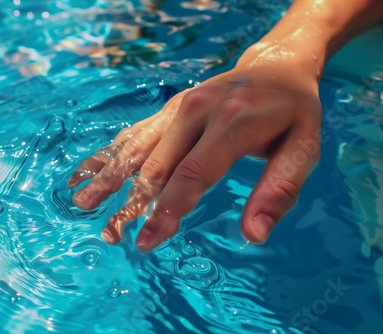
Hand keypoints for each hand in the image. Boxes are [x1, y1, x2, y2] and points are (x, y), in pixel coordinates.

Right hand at [67, 64, 321, 250]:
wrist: (274, 67)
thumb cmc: (292, 112)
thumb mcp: (305, 148)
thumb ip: (279, 191)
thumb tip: (254, 235)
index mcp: (232, 122)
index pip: (193, 173)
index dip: (168, 211)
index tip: (147, 241)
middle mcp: (197, 111)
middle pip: (155, 164)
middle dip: (130, 203)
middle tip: (109, 235)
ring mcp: (178, 107)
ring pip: (136, 147)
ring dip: (109, 177)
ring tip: (83, 202)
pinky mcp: (169, 108)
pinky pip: (134, 133)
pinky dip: (108, 153)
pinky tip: (85, 170)